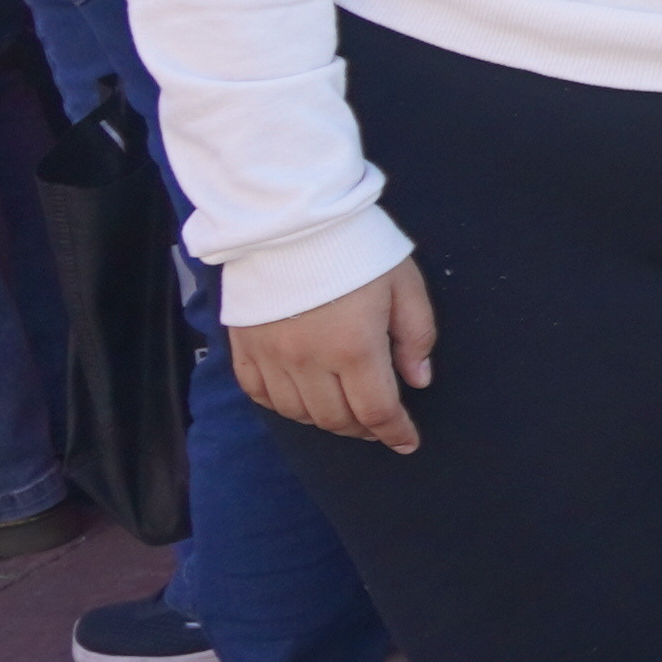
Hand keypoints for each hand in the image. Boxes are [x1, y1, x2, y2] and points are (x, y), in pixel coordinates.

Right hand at [237, 263, 437, 454]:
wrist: (291, 220)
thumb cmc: (356, 248)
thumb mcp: (405, 285)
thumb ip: (416, 336)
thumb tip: (418, 380)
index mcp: (354, 348)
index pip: (376, 411)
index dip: (395, 432)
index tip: (407, 442)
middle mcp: (308, 361)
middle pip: (336, 419)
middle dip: (364, 428)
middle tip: (379, 424)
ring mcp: (270, 357)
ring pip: (299, 413)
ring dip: (326, 420)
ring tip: (346, 413)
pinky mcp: (244, 347)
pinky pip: (261, 395)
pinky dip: (285, 406)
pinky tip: (303, 399)